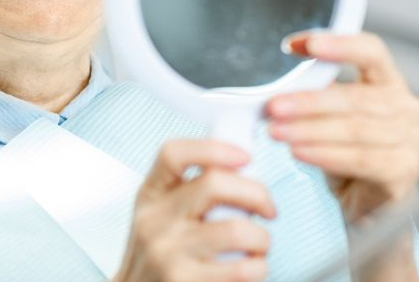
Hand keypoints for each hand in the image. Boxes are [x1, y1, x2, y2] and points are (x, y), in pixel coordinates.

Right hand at [114, 139, 275, 281]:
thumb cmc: (158, 255)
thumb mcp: (160, 214)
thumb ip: (188, 191)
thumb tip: (241, 169)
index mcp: (151, 194)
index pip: (173, 154)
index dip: (213, 148)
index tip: (244, 157)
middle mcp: (155, 219)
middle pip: (214, 184)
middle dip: (257, 193)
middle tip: (268, 209)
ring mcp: (168, 252)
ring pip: (237, 230)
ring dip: (262, 238)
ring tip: (259, 245)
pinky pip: (241, 269)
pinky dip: (259, 268)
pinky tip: (252, 267)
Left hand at [267, 32, 418, 224]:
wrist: (366, 203)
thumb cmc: (346, 151)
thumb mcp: (329, 116)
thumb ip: (315, 93)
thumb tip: (279, 85)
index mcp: (389, 83)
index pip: (371, 51)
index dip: (337, 44)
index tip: (296, 45)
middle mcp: (407, 108)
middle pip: (356, 97)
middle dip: (308, 102)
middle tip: (274, 107)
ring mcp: (411, 141)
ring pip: (354, 129)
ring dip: (309, 130)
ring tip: (276, 132)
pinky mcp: (404, 172)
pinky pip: (360, 160)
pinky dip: (325, 155)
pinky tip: (299, 153)